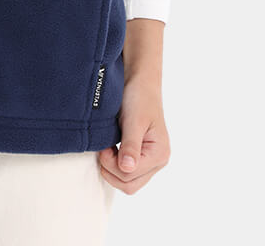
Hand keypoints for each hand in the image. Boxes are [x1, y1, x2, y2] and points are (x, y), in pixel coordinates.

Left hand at [98, 75, 170, 193]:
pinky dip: (115, 165)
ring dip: (112, 168)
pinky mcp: (142, 156)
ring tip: (107, 148)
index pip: (130, 175)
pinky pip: (128, 172)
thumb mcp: (134, 120)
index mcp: (160, 154)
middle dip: (111, 169)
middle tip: (104, 148)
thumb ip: (130, 145)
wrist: (140, 80)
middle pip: (129, 184)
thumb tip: (127, 168)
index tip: (104, 146)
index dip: (111, 164)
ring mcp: (151, 160)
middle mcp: (158, 161)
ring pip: (128, 181)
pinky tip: (111, 149)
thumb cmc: (139, 96)